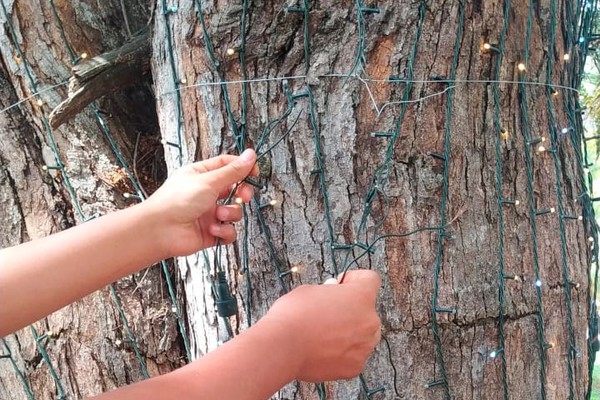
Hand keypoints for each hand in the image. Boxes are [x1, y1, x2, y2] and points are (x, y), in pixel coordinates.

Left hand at [143, 149, 258, 256]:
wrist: (160, 231)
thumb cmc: (177, 201)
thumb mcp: (208, 181)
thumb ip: (233, 171)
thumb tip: (251, 155)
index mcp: (202, 175)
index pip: (228, 165)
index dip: (243, 167)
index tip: (255, 172)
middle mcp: (206, 193)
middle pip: (235, 189)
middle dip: (243, 193)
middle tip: (243, 196)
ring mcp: (209, 213)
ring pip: (234, 211)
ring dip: (230, 213)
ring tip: (218, 215)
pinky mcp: (211, 231)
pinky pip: (229, 231)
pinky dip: (224, 231)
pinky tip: (212, 229)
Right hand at [263, 270, 380, 381]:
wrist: (283, 346)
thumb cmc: (293, 316)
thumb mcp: (311, 290)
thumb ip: (330, 292)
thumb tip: (333, 300)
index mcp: (361, 296)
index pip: (371, 279)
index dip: (354, 279)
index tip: (341, 285)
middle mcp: (369, 320)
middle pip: (367, 310)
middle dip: (351, 310)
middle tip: (328, 313)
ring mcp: (364, 346)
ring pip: (363, 335)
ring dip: (349, 332)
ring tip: (323, 334)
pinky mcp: (355, 366)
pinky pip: (353, 355)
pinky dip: (342, 353)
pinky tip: (322, 349)